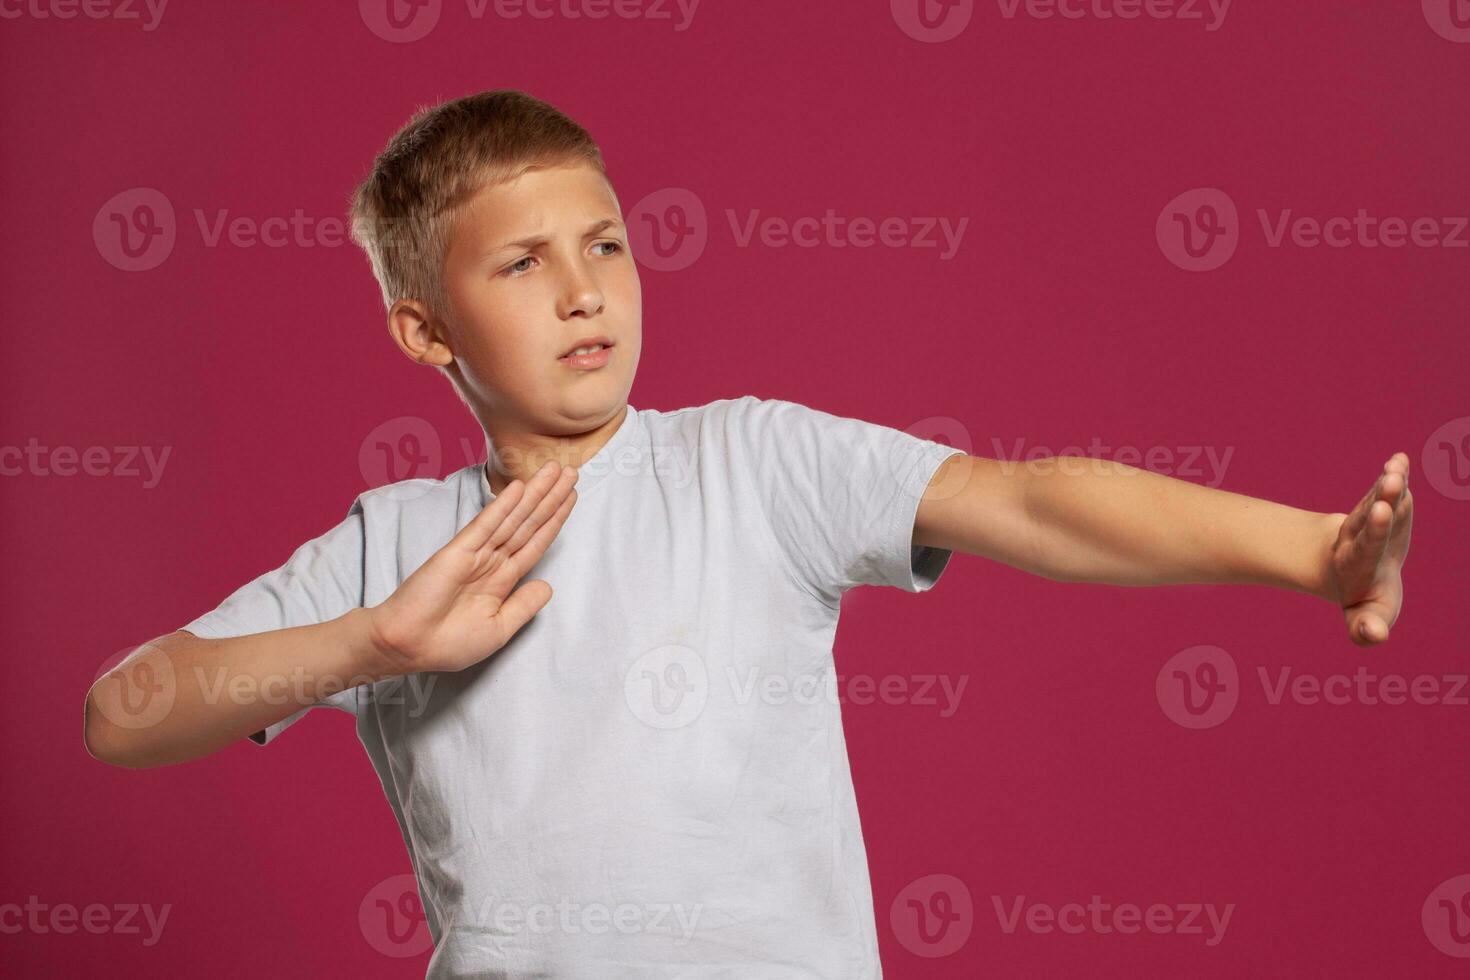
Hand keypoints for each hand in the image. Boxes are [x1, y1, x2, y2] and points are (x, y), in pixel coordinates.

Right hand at [365, 460, 578, 674]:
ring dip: (535, 494)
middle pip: (528, 523)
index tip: (571, 497)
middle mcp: (492, 561)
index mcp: (502, 579)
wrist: (409, 647)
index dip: (554, 520)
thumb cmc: (448, 643)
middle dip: (551, 498)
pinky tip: (519, 488)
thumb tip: (548, 585)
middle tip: (571, 471)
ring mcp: (476, 553)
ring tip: (555, 470)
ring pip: (512, 519)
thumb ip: (523, 606)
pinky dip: (502, 507)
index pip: (535, 543)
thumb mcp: (498, 630)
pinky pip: (485, 526)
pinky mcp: (457, 552)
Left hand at [1323, 452, 1412, 646]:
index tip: (1382, 511)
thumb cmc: (1364, 599)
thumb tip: (1374, 634)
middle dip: (1382, 499)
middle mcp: (1360, 537)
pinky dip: (1395, 474)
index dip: (1375, 528)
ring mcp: (1370, 520)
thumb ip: (1367, 628)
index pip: (1366, 543)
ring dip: (1389, 483)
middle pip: (1370, 516)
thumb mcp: (1365, 617)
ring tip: (1397, 466)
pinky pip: (1388, 489)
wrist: (1346, 570)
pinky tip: (1400, 458)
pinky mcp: (1382, 508)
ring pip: (1379, 498)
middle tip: (1390, 482)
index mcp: (1357, 563)